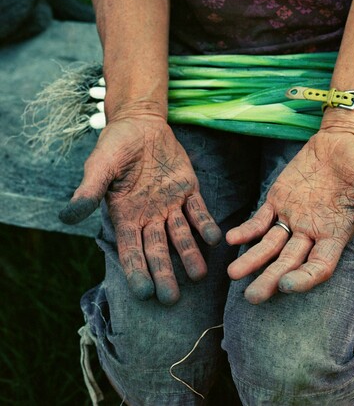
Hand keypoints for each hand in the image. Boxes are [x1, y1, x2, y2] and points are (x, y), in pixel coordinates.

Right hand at [59, 116, 220, 303]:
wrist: (140, 125)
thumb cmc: (115, 146)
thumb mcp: (99, 166)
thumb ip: (89, 191)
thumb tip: (67, 216)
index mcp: (125, 215)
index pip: (130, 250)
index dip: (137, 271)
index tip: (144, 292)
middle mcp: (149, 216)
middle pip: (157, 250)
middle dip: (164, 274)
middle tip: (172, 299)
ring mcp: (170, 205)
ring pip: (181, 236)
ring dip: (190, 254)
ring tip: (199, 275)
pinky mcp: (188, 190)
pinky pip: (198, 211)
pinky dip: (205, 224)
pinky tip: (214, 239)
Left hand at [226, 128, 353, 303]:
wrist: (342, 139)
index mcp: (335, 235)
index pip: (319, 266)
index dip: (305, 278)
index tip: (288, 286)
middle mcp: (312, 232)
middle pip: (289, 263)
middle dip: (271, 279)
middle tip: (252, 297)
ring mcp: (293, 218)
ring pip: (270, 246)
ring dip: (253, 259)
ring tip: (233, 273)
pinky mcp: (277, 201)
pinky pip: (260, 219)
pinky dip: (247, 229)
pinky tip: (232, 238)